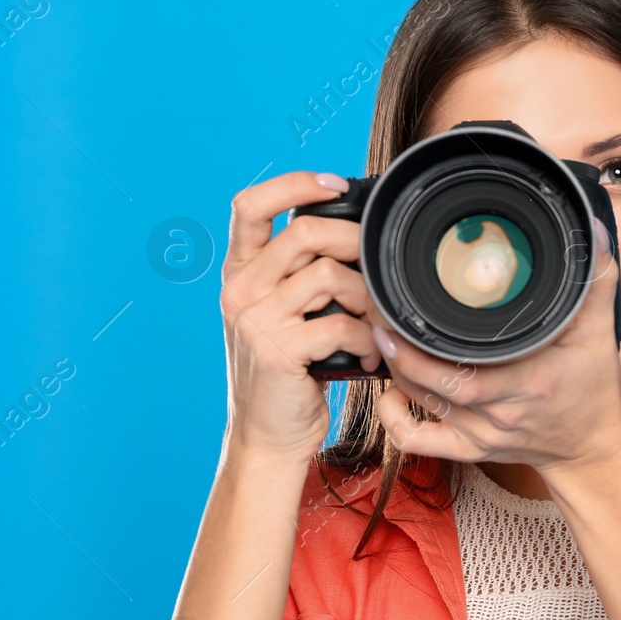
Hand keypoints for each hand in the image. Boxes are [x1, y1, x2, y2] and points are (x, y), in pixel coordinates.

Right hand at [219, 171, 381, 463]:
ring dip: (367, 299)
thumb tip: (360, 239)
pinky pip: (340, 325)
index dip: (294, 184)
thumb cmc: (292, 373)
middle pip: (305, 234)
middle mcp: (238, 290)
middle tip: (381, 271)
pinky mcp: (275, 350)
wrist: (268, 435)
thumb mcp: (288, 315)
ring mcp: (253, 319)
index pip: (250, 204)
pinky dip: (367, 341)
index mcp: (239, 273)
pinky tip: (372, 358)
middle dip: (356, 245)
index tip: (336, 184)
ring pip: (329, 276)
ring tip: (377, 325)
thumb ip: (304, 277)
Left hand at [371, 218, 620, 473]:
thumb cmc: (595, 386)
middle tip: (378, 314)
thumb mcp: (601, 330)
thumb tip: (590, 230)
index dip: (419, 350)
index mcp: (528, 383)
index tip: (397, 314)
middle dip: (397, 349)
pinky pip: (419, 442)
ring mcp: (482, 434)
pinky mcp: (472, 449)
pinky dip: (394, 418)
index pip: (461, 374)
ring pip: (420, 404)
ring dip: (396, 370)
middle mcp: (499, 413)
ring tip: (384, 335)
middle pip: (428, 385)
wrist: (595, 445)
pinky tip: (391, 392)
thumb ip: (596, 278)